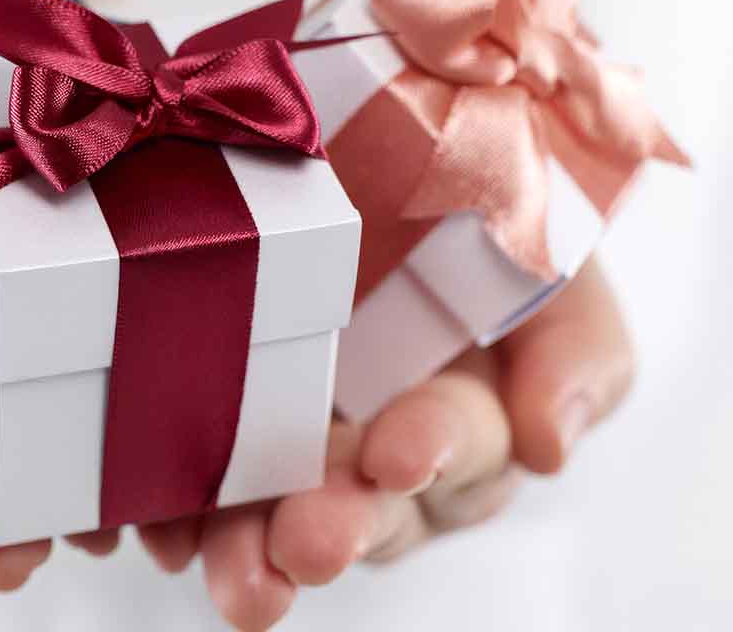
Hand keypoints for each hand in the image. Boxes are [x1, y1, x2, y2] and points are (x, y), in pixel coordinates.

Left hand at [134, 257, 632, 629]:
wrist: (356, 160)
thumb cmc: (458, 208)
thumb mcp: (542, 253)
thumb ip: (577, 348)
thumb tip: (551, 446)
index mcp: (461, 409)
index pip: (459, 438)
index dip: (436, 446)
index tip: (402, 455)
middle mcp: (373, 445)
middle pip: (363, 503)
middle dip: (339, 525)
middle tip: (308, 546)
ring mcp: (287, 444)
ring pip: (274, 513)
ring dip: (253, 549)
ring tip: (241, 578)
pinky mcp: (210, 431)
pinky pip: (190, 487)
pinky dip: (174, 515)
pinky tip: (162, 537)